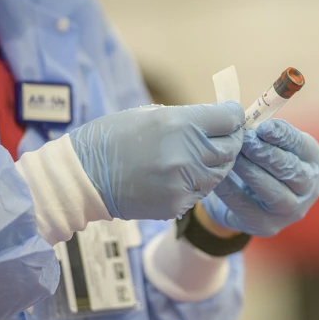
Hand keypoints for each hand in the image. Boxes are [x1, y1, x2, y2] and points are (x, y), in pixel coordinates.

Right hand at [69, 102, 244, 220]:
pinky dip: (199, 182)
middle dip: (231, 139)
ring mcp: (183, 182)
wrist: (84, 176)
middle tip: (226, 136)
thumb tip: (218, 121)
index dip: (234, 116)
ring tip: (202, 155)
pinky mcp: (177, 204)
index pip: (229, 119)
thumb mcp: (151, 115)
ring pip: (220, 173)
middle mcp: (186, 154)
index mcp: (179, 124)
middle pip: (231, 148)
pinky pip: (202, 192)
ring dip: (217, 162)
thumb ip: (188, 119)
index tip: (232, 116)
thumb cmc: (114, 138)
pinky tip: (183, 174)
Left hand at [202, 119, 318, 236]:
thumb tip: (243, 116)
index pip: (302, 146)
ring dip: (252, 172)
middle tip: (245, 141)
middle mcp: (309, 188)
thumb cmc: (259, 163)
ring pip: (275, 192)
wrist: (242, 200)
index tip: (262, 127)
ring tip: (233, 157)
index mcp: (313, 160)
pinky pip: (248, 207)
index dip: (283, 136)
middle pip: (292, 170)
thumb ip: (262, 132)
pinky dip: (232, 191)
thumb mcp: (267, 144)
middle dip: (267, 154)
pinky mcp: (268, 225)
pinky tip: (220, 176)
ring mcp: (291, 210)